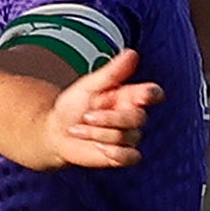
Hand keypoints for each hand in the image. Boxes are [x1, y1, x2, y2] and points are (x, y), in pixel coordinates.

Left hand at [47, 48, 161, 166]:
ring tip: (81, 130)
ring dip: (98, 134)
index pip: (153, 94)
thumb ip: (112, 72)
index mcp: (129, 95)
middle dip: (108, 118)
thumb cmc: (74, 106)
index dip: (151, 94)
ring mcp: (129, 137)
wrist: (56, 132)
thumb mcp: (89, 86)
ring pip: (126, 137)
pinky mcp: (124, 156)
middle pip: (138, 118)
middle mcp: (133, 116)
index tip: (140, 96)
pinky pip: (129, 156)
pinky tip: (96, 148)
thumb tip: (132, 53)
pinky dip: (112, 153)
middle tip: (86, 115)